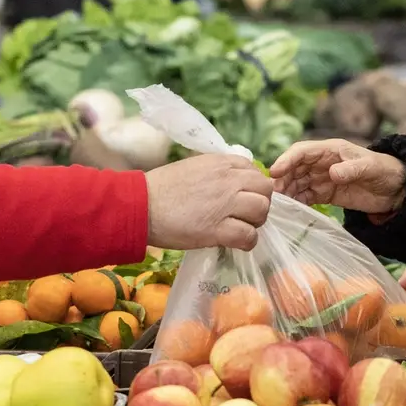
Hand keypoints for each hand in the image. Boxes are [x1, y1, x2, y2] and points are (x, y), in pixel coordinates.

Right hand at [145, 153, 272, 250]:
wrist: (140, 205)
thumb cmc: (160, 188)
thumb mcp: (193, 167)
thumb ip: (216, 172)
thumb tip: (231, 182)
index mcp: (221, 163)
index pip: (255, 170)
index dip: (252, 187)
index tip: (242, 198)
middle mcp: (228, 180)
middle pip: (265, 189)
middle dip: (259, 203)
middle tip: (245, 215)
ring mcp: (225, 204)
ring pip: (262, 210)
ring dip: (255, 222)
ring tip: (240, 228)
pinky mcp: (218, 229)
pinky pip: (249, 235)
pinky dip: (247, 241)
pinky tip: (236, 242)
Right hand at [270, 139, 405, 214]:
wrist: (397, 189)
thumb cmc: (385, 171)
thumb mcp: (370, 168)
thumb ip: (352, 169)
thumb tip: (332, 173)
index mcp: (330, 150)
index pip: (302, 152)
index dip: (287, 160)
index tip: (275, 172)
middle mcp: (322, 163)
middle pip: (295, 169)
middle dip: (282, 180)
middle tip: (273, 195)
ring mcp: (322, 178)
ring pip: (297, 183)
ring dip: (287, 192)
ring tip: (278, 205)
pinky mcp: (325, 193)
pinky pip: (306, 196)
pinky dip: (297, 202)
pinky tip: (291, 211)